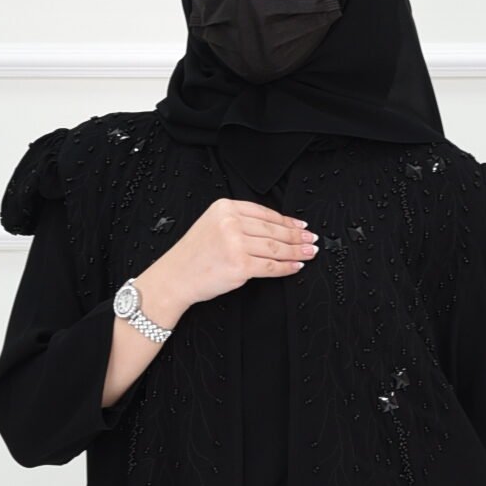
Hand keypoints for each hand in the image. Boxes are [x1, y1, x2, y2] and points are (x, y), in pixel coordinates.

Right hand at [147, 197, 316, 314]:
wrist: (175, 277)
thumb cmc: (193, 256)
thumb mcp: (212, 225)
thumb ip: (238, 222)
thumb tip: (275, 228)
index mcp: (225, 208)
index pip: (264, 213)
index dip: (286, 221)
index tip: (300, 226)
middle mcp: (230, 223)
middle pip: (273, 229)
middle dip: (296, 236)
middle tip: (311, 239)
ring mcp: (235, 244)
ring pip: (275, 247)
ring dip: (296, 251)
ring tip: (309, 252)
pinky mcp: (240, 265)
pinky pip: (271, 266)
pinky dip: (287, 267)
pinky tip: (296, 265)